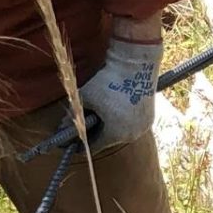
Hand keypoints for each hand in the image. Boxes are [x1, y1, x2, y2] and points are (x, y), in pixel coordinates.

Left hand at [77, 34, 161, 150]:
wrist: (136, 65)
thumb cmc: (108, 81)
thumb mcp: (85, 98)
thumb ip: (73, 114)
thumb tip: (62, 126)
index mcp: (114, 134)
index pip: (93, 147)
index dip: (81, 143)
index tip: (72, 142)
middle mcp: (131, 135)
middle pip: (107, 140)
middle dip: (95, 133)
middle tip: (85, 125)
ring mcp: (143, 127)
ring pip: (120, 133)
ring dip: (109, 127)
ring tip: (99, 117)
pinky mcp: (150, 118)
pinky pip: (131, 125)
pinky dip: (122, 121)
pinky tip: (113, 112)